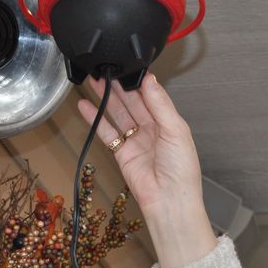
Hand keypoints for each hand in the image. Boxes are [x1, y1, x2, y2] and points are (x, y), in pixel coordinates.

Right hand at [77, 75, 216, 267]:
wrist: (169, 201)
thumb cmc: (182, 170)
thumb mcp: (176, 131)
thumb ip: (161, 104)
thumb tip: (151, 80)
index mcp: (170, 122)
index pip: (152, 95)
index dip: (139, 82)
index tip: (127, 66)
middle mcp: (153, 129)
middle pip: (133, 102)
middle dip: (119, 86)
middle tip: (106, 69)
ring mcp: (136, 141)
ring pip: (118, 114)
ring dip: (106, 98)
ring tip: (94, 80)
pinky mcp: (122, 153)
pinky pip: (107, 132)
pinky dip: (95, 119)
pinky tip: (86, 106)